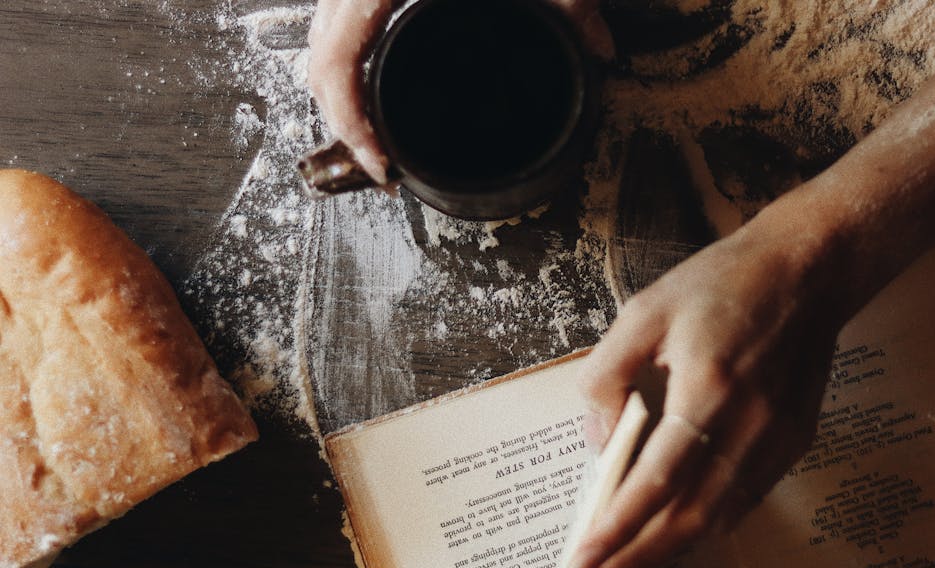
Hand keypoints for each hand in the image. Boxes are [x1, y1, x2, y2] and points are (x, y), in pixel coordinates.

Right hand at [307, 0, 612, 184]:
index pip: (335, 61)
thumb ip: (572, 2)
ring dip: (340, 86)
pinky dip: (349, 48)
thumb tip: (599, 52)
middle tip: (380, 162)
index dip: (349, 123)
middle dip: (341, 118)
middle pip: (315, 56)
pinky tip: (377, 68)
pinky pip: (336, 10)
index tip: (382, 164)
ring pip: (318, 32)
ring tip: (374, 128)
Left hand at [573, 197, 862, 567]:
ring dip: (671, 550)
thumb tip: (599, 444)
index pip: (655, 482)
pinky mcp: (796, 439)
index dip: (616, 530)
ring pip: (720, 517)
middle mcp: (749, 424)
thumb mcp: (643, 313)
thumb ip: (607, 377)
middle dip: (637, 559)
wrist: (808, 269)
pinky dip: (709, 523)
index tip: (582, 562)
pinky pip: (747, 498)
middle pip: (688, 517)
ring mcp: (779, 437)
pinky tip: (680, 531)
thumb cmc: (722, 283)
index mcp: (707, 388)